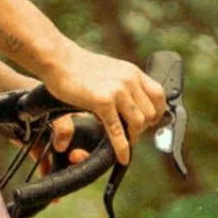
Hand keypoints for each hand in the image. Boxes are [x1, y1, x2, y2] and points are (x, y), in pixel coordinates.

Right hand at [45, 46, 169, 165]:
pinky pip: (117, 131)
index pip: (159, 95)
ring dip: (133, 137)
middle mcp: (129, 80)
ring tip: (125, 143)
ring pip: (138, 122)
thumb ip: (123, 84)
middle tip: (132, 133)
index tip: (149, 122)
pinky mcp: (102, 102)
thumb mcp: (111, 70)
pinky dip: (122, 148)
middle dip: (144, 128)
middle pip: (150, 112)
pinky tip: (122, 157)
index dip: (156, 112)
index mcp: (133, 72)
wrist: (59, 60)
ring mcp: (117, 91)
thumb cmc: (79, 67)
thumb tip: (129, 101)